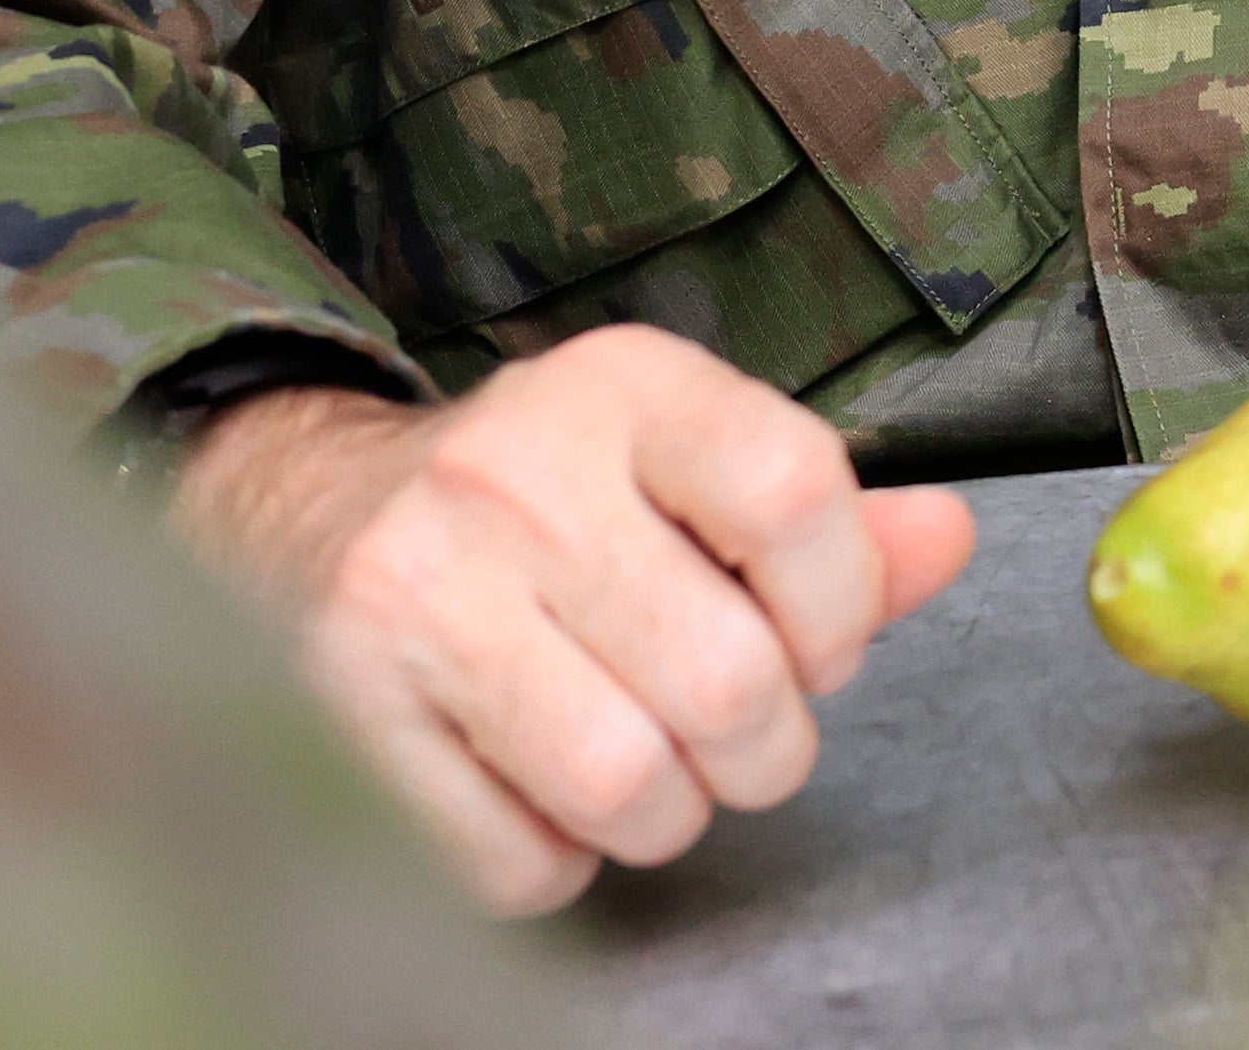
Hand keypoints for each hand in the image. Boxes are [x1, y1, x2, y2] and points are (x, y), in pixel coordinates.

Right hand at [169, 321, 978, 913]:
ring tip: (639, 759)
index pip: (800, 494)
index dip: (844, 606)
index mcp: (623, 386)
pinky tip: (533, 785)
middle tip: (734, 730)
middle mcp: (512, 474)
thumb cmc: (534, 503)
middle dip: (765, 745)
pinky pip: (520, 861)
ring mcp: (417, 594)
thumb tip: (951, 539)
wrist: (297, 516)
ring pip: (630, 784)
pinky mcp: (343, 712)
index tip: (821, 640)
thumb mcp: (679, 463)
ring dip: (666, 812)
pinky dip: (554, 857)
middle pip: (731, 679)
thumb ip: (828, 517)